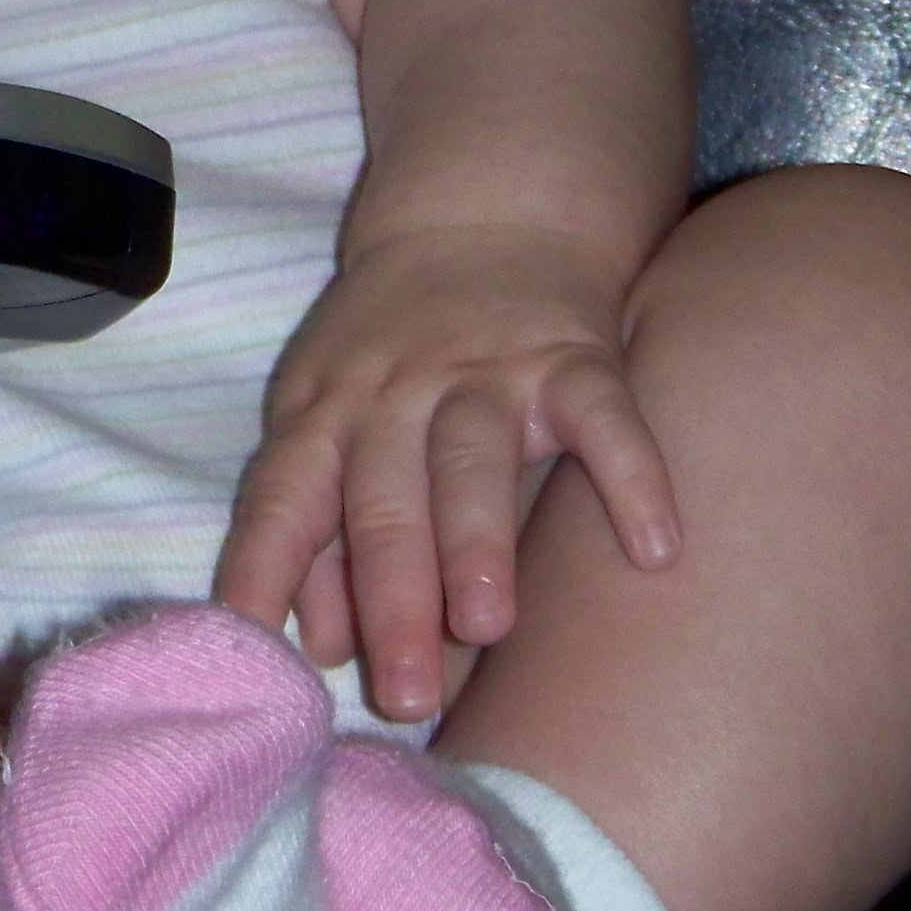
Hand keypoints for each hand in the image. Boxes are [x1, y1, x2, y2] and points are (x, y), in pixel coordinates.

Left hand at [214, 224, 680, 722]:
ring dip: (476, 539)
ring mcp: (486, 372)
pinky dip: (632, 477)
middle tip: (404, 693)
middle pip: (383, 498)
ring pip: (473, 457)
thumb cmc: (391, 355)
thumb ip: (321, 534)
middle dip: (390, 596)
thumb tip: (318, 645)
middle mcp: (395, 394)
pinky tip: (654, 551)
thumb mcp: (330, 421)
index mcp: (324, 416)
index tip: (256, 657)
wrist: (481, 218)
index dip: (263, 573)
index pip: (282, 499)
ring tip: (486, 625)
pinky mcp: (574, 355)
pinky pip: (604, 416)